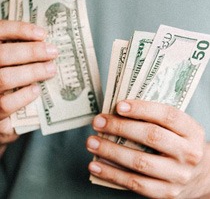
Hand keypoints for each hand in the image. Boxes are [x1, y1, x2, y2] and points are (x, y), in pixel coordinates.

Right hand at [0, 20, 57, 156]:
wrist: (0, 115)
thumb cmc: (5, 84)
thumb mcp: (8, 64)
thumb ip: (16, 55)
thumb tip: (43, 43)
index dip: (19, 30)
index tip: (43, 34)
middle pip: (3, 54)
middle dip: (31, 52)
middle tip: (53, 52)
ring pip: (4, 78)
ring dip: (31, 72)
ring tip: (51, 69)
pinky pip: (5, 104)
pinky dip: (23, 96)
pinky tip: (36, 90)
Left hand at [87, 100, 209, 198]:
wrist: (202, 176)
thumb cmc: (180, 144)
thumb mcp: (178, 129)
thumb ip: (155, 119)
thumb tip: (118, 111)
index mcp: (191, 131)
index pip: (167, 115)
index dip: (142, 109)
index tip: (118, 106)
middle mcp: (188, 153)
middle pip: (151, 136)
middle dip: (120, 128)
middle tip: (98, 122)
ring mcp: (177, 176)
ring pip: (139, 162)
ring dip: (110, 151)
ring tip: (91, 142)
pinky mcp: (165, 193)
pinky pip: (135, 184)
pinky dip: (112, 174)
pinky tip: (95, 164)